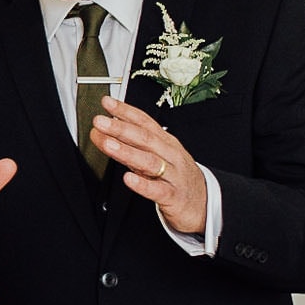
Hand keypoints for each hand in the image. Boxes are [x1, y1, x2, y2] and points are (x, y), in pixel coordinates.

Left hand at [90, 96, 206, 233]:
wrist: (205, 202)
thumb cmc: (176, 176)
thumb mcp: (156, 156)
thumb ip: (131, 146)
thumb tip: (105, 132)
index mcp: (165, 142)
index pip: (144, 122)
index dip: (125, 111)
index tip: (107, 102)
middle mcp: (170, 155)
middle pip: (145, 138)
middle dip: (121, 128)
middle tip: (100, 121)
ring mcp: (173, 175)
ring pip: (150, 162)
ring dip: (127, 152)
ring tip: (108, 144)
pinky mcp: (173, 196)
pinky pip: (158, 190)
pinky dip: (142, 184)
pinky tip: (128, 179)